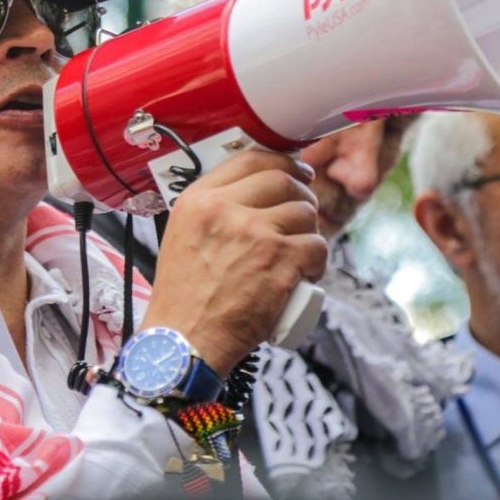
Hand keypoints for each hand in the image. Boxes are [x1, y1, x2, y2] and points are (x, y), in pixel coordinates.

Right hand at [143, 151, 328, 375]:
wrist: (184, 341)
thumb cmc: (184, 297)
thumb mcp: (182, 235)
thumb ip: (212, 210)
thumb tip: (253, 192)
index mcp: (198, 200)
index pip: (251, 159)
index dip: (282, 162)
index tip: (295, 172)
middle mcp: (225, 210)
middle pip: (284, 180)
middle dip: (302, 194)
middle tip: (302, 214)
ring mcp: (255, 234)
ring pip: (305, 213)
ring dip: (310, 232)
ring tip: (298, 253)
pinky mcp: (280, 261)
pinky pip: (317, 246)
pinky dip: (317, 261)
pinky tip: (306, 273)